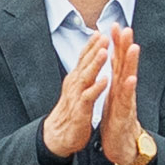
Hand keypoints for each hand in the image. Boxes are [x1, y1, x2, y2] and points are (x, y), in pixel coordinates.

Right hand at [37, 29, 109, 160]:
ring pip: (86, 77)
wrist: (59, 135)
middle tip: (105, 34)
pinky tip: (105, 80)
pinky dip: (96, 88)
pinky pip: (89, 97)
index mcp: (76, 78)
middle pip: (85, 62)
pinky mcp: (80, 110)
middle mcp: (74, 84)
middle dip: (95, 48)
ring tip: (105, 52)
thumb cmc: (71, 110)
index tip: (102, 30)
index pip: (84, 57)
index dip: (92, 44)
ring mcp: (76, 96)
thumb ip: (83, 72)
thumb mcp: (77, 88)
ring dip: (95, 64)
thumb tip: (89, 56)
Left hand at [99, 27, 155, 164]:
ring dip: (131, 63)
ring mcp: (126, 103)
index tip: (114, 24)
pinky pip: (127, 101)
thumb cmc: (117, 123)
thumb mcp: (113, 98)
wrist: (122, 148)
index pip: (117, 61)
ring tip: (133, 47)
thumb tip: (114, 64)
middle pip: (125, 65)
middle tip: (126, 27)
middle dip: (125, 46)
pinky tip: (131, 79)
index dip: (116, 43)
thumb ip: (114, 81)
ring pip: (129, 79)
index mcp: (118, 86)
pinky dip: (129, 89)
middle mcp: (124, 91)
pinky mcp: (125, 116)